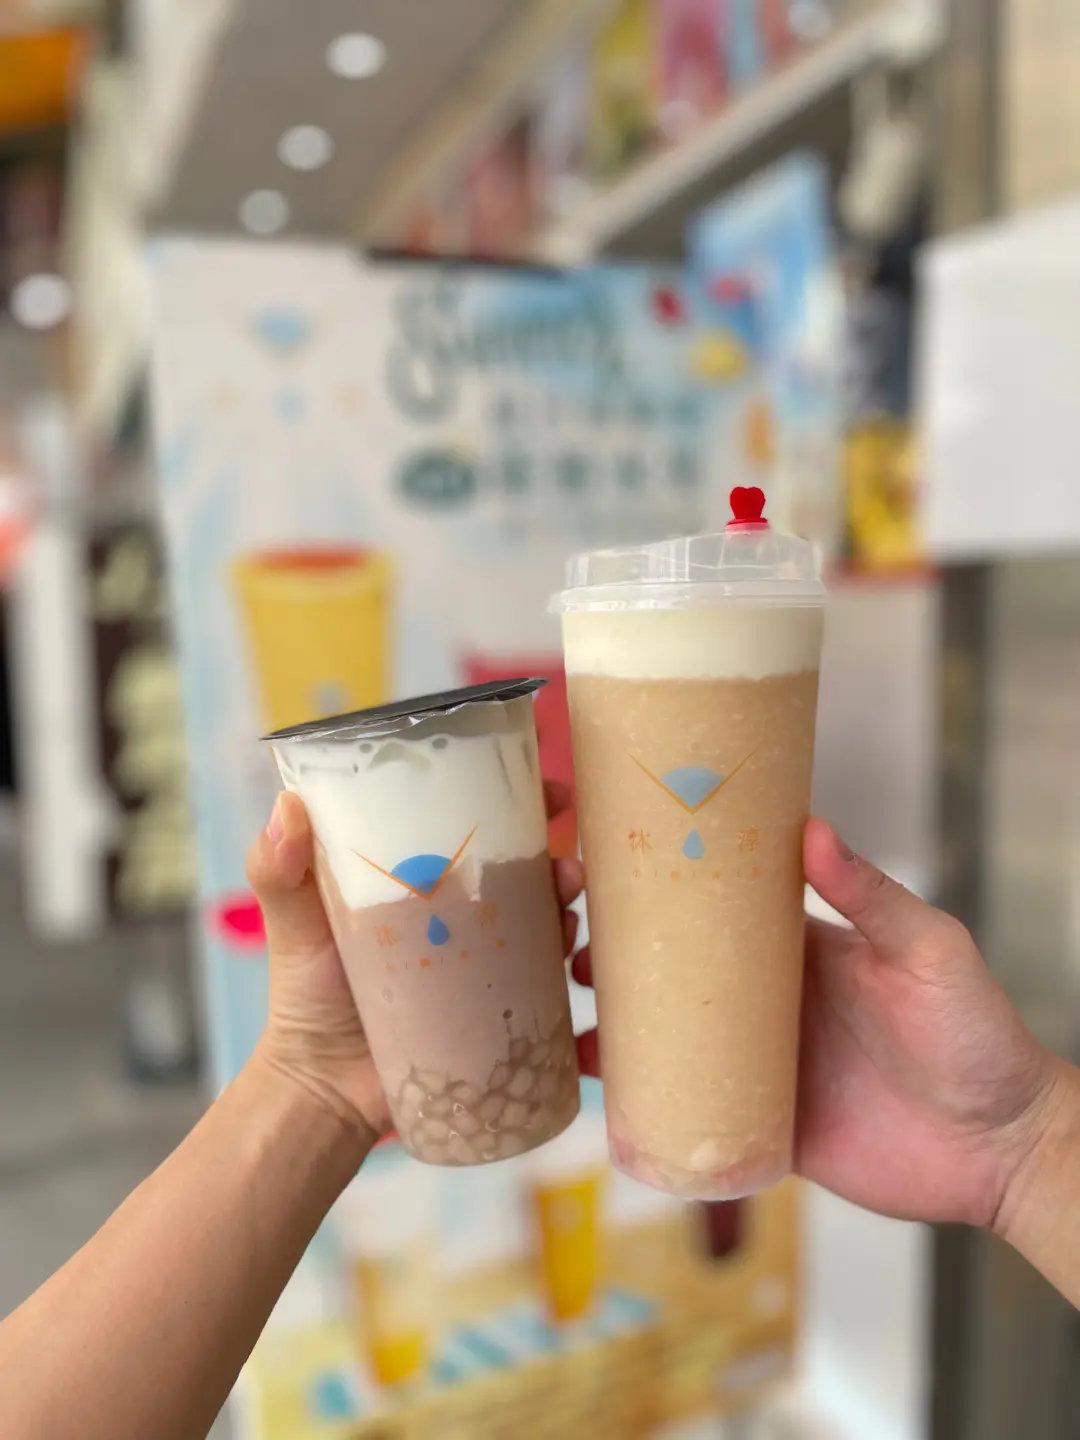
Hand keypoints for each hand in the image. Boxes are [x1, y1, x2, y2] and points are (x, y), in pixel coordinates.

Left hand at [246, 783, 583, 1145]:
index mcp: (412, 873)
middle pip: (513, 860)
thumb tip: (287, 805)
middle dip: (549, 838)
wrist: (326, 1087)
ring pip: (538, 909)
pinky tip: (569, 944)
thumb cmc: (306, 994)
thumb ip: (276, 870)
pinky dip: (564, 951)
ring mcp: (480, 954)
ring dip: (565, 890)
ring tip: (568, 889)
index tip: (532, 776)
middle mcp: (454, 907)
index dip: (502, 792)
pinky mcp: (497, 1000)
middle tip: (562, 828)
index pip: (461, 818)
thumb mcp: (291, 923)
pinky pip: (543, 970)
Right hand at [573, 818, 1063, 1228]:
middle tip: (567, 939)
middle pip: (674, 967)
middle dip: (614, 950)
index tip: (606, 867)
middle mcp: (766, 998)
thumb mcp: (929, 953)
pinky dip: (638, 1092)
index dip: (660, 887)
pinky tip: (597, 1079)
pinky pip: (685, 1103)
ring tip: (567, 1003)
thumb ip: (873, 896)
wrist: (999, 1149)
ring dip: (613, 1016)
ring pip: (667, 1031)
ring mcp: (757, 1061)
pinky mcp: (759, 1122)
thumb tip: (812, 828)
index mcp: (798, 947)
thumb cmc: (976, 1036)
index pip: (715, 905)